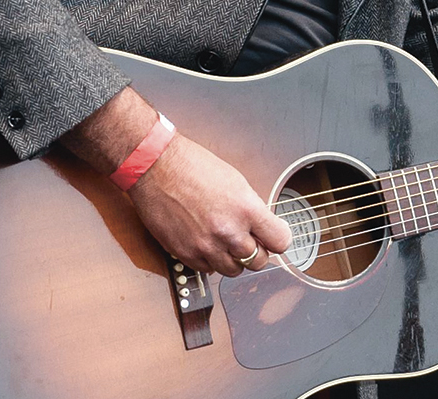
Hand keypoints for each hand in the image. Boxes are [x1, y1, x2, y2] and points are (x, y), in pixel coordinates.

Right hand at [128, 134, 291, 277]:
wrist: (156, 166)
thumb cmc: (193, 166)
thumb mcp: (235, 181)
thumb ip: (251, 209)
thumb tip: (263, 228)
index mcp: (246, 209)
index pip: (280, 241)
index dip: (278, 240)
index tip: (274, 237)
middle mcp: (229, 231)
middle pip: (259, 261)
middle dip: (257, 251)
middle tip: (249, 240)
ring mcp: (206, 245)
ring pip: (234, 271)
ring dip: (233, 259)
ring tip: (225, 242)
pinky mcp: (185, 253)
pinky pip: (208, 270)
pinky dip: (210, 261)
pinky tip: (207, 243)